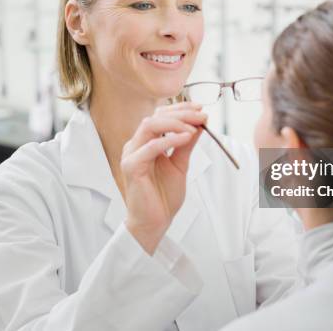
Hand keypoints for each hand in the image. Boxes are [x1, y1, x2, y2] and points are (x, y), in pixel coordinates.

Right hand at [121, 102, 206, 254]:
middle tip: (201, 115)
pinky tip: (186, 138)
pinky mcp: (131, 167)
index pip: (160, 116)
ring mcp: (131, 154)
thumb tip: (199, 124)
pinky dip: (169, 140)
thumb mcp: (180, 164)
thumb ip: (186, 145)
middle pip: (155, 117)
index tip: (200, 109)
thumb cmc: (163, 195)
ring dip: (175, 123)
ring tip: (194, 127)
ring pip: (150, 126)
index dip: (180, 109)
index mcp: (145, 142)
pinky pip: (150, 147)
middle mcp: (136, 144)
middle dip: (181, 114)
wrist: (154, 222)